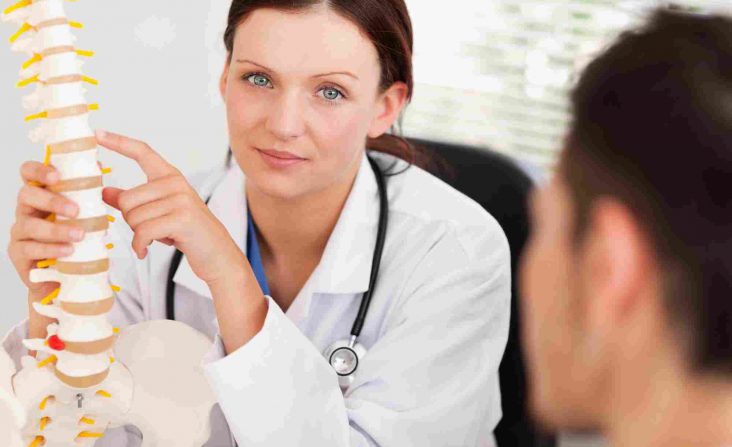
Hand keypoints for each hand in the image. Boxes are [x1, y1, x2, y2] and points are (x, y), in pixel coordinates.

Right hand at [8, 161, 83, 293]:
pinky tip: (68, 250)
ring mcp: (20, 231)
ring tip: (79, 234)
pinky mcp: (18, 253)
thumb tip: (97, 166)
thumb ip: (87, 191)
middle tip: (76, 210)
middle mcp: (26, 210)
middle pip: (26, 195)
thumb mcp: (85, 213)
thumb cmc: (75, 237)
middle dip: (51, 201)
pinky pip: (30, 248)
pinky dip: (51, 248)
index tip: (57, 176)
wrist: (68, 272)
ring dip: (56, 229)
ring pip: (30, 225)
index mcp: (40, 194)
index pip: (29, 173)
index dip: (39, 170)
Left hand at [96, 129, 247, 284]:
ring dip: (138, 235)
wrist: (218, 254)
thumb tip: (105, 192)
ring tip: (157, 238)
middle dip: (131, 221)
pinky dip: (140, 246)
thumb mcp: (160, 213)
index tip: (97, 134)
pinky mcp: (182, 218)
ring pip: (133, 218)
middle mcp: (176, 183)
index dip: (119, 142)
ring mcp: (181, 199)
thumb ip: (133, 201)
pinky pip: (143, 232)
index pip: (142, 152)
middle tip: (149, 230)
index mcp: (170, 177)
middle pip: (126, 199)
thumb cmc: (188, 233)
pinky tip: (145, 250)